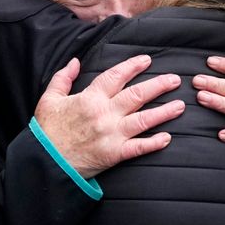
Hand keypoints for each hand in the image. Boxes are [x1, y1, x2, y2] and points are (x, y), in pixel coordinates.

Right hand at [34, 55, 184, 177]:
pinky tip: (167, 138)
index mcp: (89, 99)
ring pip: (143, 120)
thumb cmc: (46, 132)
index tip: (147, 60)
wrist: (43, 164)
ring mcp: (111, 135)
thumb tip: (75, 61)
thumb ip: (62, 78)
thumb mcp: (48, 100)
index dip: (133, 66)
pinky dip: (154, 143)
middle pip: (137, 95)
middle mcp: (104, 114)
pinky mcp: (114, 154)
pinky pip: (138, 148)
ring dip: (164, 112)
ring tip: (180, 105)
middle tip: (175, 80)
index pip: (116, 76)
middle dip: (158, 85)